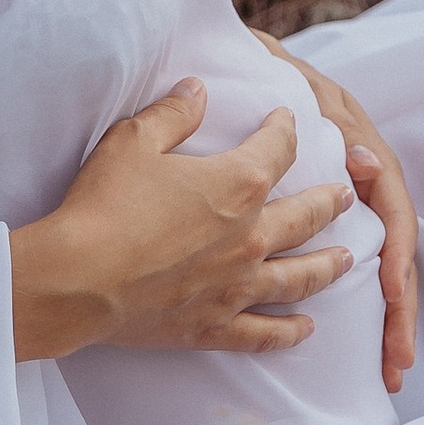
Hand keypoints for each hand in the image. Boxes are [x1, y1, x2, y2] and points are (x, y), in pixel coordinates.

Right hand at [9, 78, 357, 366]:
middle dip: (329, 203)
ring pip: (300, 277)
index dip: (285, 130)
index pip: (278, 150)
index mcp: (237, 185)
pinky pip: (264, 334)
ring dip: (327, 267)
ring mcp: (237, 286)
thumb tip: (198, 90)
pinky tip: (305, 329)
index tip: (288, 121)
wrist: (76, 279)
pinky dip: (289, 332)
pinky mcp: (214, 326)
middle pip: (305, 217)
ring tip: (347, 260)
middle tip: (346, 196)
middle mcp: (250, 237)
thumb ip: (173, 113)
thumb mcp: (133, 140)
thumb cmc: (103, 205)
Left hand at [261, 36, 418, 395]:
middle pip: (394, 241)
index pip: (387, 193)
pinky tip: (372, 345)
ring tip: (394, 365)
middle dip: (399, 302)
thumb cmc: (245, 60)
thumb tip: (345, 152)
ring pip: (382, 259)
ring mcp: (347, 189)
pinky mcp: (329, 210)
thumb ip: (297, 95)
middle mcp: (358, 162)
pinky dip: (367, 304)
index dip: (392, 243)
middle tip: (397, 357)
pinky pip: (355, 262)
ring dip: (392, 314)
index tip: (387, 287)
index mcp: (351, 130)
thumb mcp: (269, 64)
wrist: (224, 51)